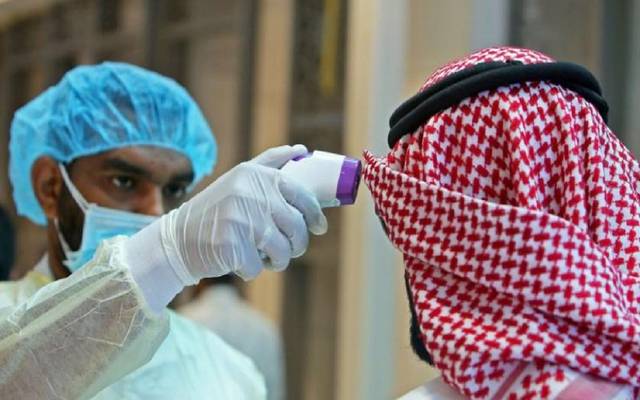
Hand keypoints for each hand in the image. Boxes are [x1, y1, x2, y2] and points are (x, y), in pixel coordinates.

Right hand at [160, 145, 327, 282]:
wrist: (177, 240)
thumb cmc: (216, 212)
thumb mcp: (240, 179)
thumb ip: (271, 164)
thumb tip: (302, 151)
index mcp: (255, 175)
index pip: (302, 195)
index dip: (315, 215)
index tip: (319, 227)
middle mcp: (249, 193)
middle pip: (296, 227)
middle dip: (297, 244)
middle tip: (289, 250)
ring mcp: (240, 219)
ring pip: (283, 250)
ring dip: (278, 260)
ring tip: (265, 257)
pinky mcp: (232, 246)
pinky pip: (259, 267)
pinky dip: (252, 270)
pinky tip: (238, 260)